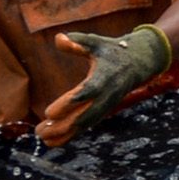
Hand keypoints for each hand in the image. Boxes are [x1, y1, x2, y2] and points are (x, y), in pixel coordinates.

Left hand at [34, 22, 172, 147]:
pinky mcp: (103, 109)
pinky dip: (71, 134)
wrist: (138, 63)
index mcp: (104, 78)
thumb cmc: (112, 50)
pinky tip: (53, 140)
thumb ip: (78, 42)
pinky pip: (86, 125)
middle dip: (62, 126)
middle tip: (39, 132)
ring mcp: (105, 105)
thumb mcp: (97, 42)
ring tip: (42, 138)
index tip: (48, 113)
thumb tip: (59, 39)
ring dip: (64, 133)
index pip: (85, 94)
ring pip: (85, 124)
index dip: (68, 104)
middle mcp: (106, 95)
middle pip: (84, 116)